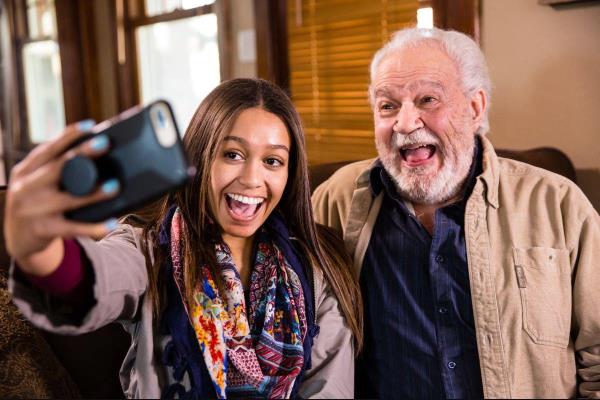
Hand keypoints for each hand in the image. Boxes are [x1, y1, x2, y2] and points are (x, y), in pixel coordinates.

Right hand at [4, 121, 118, 275]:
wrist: (18, 239)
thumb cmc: (37, 203)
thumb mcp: (35, 182)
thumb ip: (53, 169)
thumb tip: (92, 152)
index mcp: (25, 171)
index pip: (47, 149)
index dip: (68, 136)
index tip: (90, 125)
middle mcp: (25, 187)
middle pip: (57, 167)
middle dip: (82, 153)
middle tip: (105, 143)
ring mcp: (33, 209)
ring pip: (68, 199)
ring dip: (93, 193)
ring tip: (114, 186)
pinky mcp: (43, 230)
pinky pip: (73, 229)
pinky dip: (94, 228)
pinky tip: (110, 225)